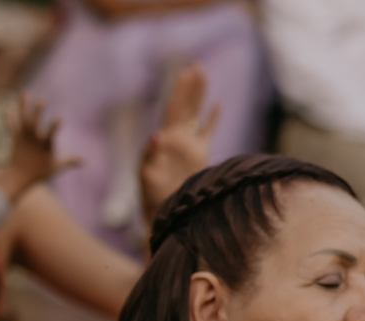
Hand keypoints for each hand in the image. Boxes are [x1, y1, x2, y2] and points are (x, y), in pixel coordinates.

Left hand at [0, 91, 81, 199]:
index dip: (55, 126)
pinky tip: (10, 105)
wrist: (19, 178)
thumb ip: (69, 161)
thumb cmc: (40, 172)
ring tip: (24, 91)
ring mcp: (23, 138)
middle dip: (37, 112)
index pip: (51, 134)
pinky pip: (12, 125)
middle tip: (41, 100)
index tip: (61, 118)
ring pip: (22, 120)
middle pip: (34, 124)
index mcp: (44, 146)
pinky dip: (10, 115)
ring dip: (23, 105)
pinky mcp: (16, 138)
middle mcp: (33, 140)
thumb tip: (85, 161)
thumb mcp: (56, 167)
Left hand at [140, 63, 217, 225]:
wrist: (165, 211)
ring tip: (203, 76)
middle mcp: (176, 139)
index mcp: (164, 140)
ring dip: (200, 96)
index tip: (184, 72)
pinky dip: (212, 118)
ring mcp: (188, 145)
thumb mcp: (147, 175)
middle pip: (184, 107)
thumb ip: (151, 154)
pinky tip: (217, 104)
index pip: (173, 110)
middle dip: (189, 87)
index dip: (179, 91)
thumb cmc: (152, 196)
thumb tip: (156, 134)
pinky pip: (208, 131)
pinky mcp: (199, 155)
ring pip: (196, 114)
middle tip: (195, 66)